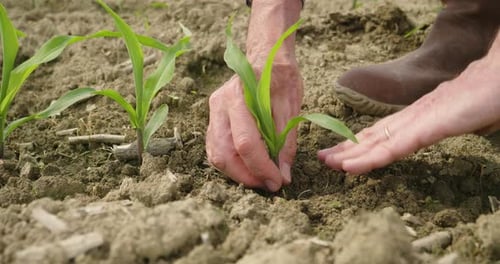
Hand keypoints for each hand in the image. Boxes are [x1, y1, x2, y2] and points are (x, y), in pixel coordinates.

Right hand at [206, 63, 302, 191]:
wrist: (268, 57)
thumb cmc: (281, 79)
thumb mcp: (290, 109)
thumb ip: (285, 143)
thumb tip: (283, 176)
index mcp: (239, 98)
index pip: (246, 143)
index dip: (262, 167)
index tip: (278, 182)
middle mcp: (220, 105)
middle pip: (224, 153)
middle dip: (247, 176)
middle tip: (269, 185)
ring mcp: (213, 113)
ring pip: (216, 155)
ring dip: (237, 173)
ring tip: (260, 179)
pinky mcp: (214, 120)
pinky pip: (216, 149)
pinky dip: (231, 164)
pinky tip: (248, 168)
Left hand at [318, 36, 499, 173]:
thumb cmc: (485, 96)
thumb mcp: (457, 117)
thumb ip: (442, 125)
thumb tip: (440, 128)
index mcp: (418, 117)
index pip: (382, 133)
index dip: (359, 144)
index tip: (340, 155)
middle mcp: (412, 118)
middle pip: (372, 136)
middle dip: (346, 149)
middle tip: (321, 159)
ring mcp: (419, 120)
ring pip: (377, 141)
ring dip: (350, 154)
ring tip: (327, 161)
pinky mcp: (430, 125)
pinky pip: (395, 146)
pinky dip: (371, 157)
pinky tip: (351, 165)